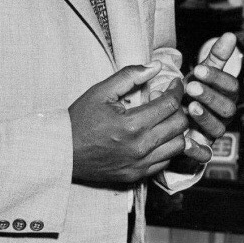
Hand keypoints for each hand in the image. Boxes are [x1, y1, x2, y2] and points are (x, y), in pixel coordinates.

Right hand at [69, 62, 192, 183]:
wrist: (63, 152)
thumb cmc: (81, 120)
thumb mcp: (101, 91)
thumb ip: (130, 75)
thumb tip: (156, 66)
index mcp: (132, 124)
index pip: (170, 104)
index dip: (177, 90)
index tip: (175, 83)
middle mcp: (140, 147)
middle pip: (179, 125)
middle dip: (179, 107)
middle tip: (167, 99)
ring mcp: (140, 165)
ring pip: (178, 146)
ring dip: (176, 129)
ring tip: (164, 118)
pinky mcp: (137, 176)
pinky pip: (166, 161)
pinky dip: (167, 146)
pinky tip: (156, 135)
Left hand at [183, 32, 239, 156]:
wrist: (180, 120)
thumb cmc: (194, 92)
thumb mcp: (203, 73)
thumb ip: (216, 56)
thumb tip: (230, 35)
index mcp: (226, 96)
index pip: (231, 86)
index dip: (217, 78)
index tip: (199, 68)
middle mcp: (223, 115)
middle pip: (226, 108)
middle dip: (210, 96)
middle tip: (191, 86)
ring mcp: (214, 133)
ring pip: (217, 129)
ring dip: (204, 117)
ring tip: (189, 106)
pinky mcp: (202, 150)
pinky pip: (204, 154)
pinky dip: (196, 149)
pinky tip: (186, 140)